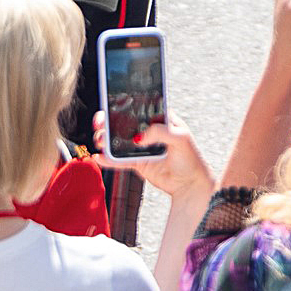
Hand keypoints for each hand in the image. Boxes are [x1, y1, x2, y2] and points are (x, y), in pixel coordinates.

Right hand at [93, 111, 213, 199]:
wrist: (191, 185)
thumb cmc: (191, 159)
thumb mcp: (181, 139)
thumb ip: (160, 132)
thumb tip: (138, 137)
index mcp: (158, 119)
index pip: (137, 108)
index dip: (122, 105)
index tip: (110, 105)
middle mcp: (147, 131)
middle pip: (121, 122)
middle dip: (106, 121)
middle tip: (100, 124)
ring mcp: (140, 147)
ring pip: (116, 140)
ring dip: (104, 139)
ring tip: (100, 142)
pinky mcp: (136, 163)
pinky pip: (118, 160)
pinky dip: (107, 159)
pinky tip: (99, 157)